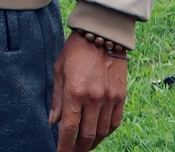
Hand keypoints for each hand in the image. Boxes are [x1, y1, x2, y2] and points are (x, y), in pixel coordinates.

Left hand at [50, 32, 126, 151]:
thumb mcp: (59, 71)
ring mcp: (109, 98)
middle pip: (87, 135)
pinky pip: (115, 122)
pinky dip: (107, 132)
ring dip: (93, 143)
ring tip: (84, 146)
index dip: (64, 146)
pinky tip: (99, 135)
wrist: (102, 34)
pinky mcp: (121, 96)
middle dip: (78, 149)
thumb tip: (53, 121)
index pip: (69, 128)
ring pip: (102, 132)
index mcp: (74, 92)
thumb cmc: (76, 51)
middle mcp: (93, 98)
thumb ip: (57, 99)